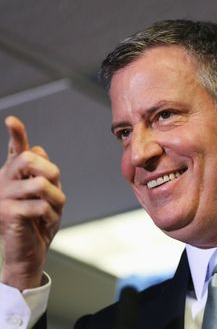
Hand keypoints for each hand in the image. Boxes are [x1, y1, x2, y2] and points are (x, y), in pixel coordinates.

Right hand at [0, 116, 65, 289]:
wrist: (30, 251)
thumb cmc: (40, 221)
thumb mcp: (46, 195)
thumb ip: (43, 173)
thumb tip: (38, 149)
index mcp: (14, 175)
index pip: (15, 150)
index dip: (16, 134)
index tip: (12, 120)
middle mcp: (4, 182)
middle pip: (29, 158)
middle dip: (50, 170)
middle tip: (54, 186)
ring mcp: (3, 197)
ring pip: (40, 183)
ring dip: (56, 199)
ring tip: (52, 211)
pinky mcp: (7, 213)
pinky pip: (41, 204)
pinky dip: (52, 215)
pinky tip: (46, 223)